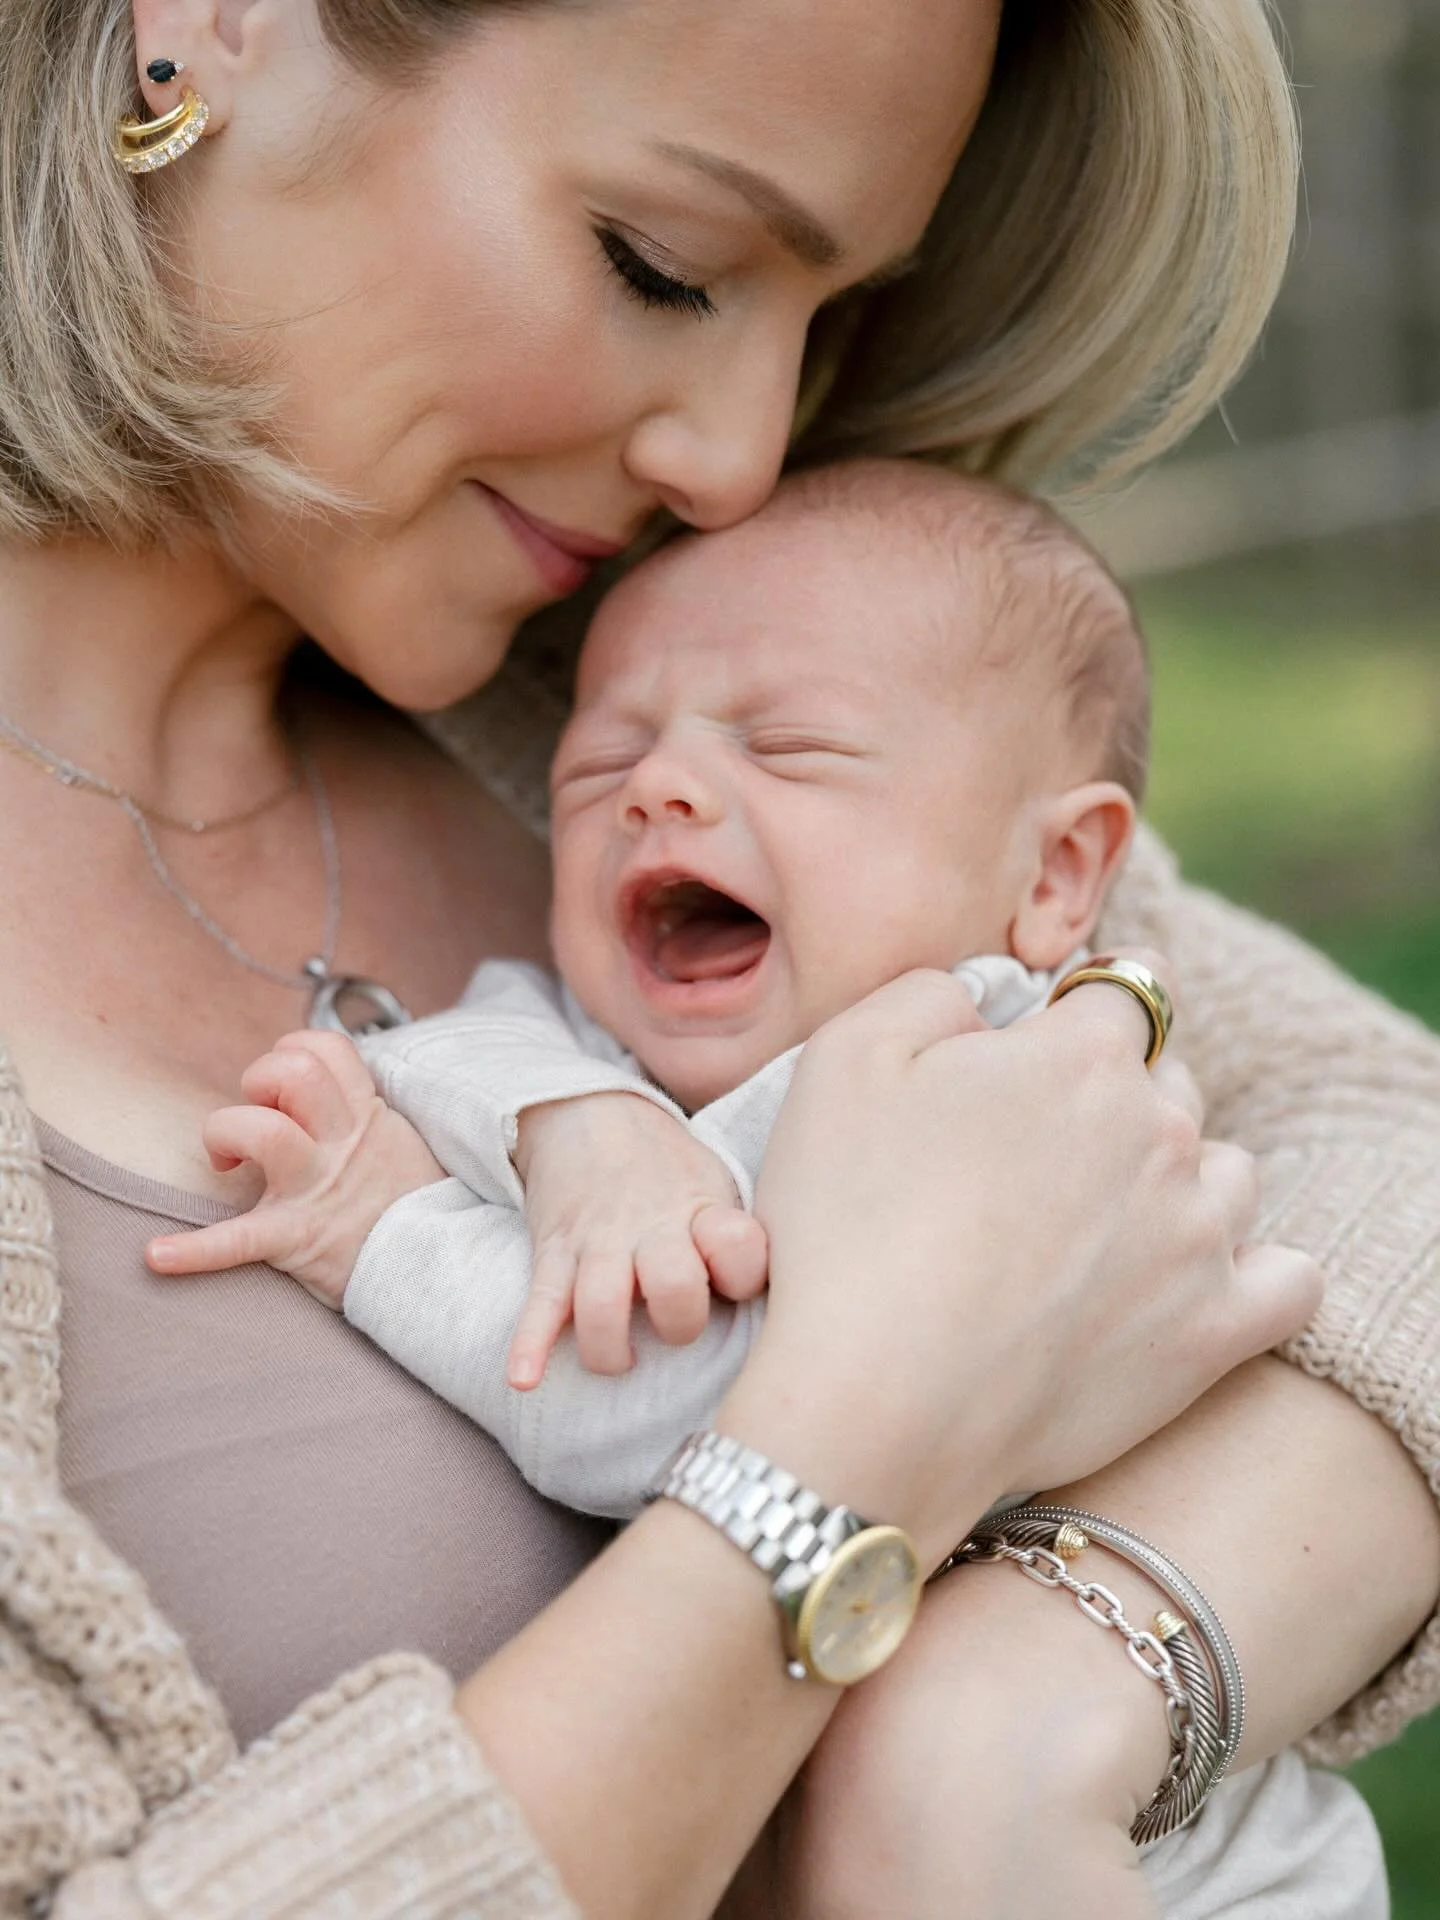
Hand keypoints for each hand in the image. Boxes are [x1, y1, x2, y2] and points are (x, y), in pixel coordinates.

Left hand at [145, 1031, 445, 1307]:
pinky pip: (237, 1240)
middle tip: (259, 1111)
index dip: (292, 1051)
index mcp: (367, 1117)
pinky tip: (159, 1255)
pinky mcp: (296, 1239)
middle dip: (259, 1078)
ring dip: (226, 1131)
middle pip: (293, 1073)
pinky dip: (193, 1250)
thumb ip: (365, 1113)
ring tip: (227, 1158)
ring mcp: (317, 1190)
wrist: (440, 1272)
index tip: (285, 1083)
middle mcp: (341, 1145)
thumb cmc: (412, 1208)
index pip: (326, 1048)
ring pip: (263, 1130)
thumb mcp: (403, 1142)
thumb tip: (327, 1088)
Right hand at [508, 1093, 767, 1387]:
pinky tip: (524, 1379)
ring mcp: (598, 1242)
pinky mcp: (554, 1252)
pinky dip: (528, 1343)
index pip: (740, 1250)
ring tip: (618, 1360)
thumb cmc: (671, 1173)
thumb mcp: (719, 1186)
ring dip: (609, 1348)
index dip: (743, 1275)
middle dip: (678, 1324)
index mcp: (702, 1211)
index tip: (735, 1285)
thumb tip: (801, 1297)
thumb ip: (746, 1241)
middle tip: (675, 1328)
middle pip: (673, 1285)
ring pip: (600, 1304)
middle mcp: (651, 1228)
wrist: (590, 1113)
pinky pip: (540, 1302)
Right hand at [720, 955, 1321, 1562]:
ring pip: (1228, 1173)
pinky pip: (1291, 1281)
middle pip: (1170, 1083)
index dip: (1074, 1013)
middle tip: (1032, 1160)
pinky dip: (1258, 1274)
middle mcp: (1159, 1132)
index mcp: (1080, 1055)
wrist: (876, 1400)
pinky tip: (1199, 1281)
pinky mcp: (1214, 1332)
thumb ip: (929, 994)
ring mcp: (1199, 1235)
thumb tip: (982, 1000)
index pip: (1121, 989)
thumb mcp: (843, 1059)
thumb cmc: (844, 1223)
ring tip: (1101, 1226)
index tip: (1030, 1054)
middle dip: (1117, 1100)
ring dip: (1181, 1181)